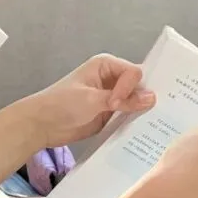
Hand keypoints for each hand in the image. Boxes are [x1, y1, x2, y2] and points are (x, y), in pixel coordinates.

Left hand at [20, 54, 155, 148]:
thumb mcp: (92, 100)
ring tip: (154, 124)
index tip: (115, 104)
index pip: (133, 72)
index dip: (130, 88)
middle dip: (144, 98)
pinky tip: (143, 132)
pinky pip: (129, 116)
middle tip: (155, 113)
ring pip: (136, 102)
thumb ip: (122, 100)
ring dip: (142, 111)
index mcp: (106, 65)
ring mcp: (112, 97)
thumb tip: (152, 98)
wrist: (42, 125)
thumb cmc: (62, 104)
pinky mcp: (110, 114)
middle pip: (139, 85)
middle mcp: (112, 79)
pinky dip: (135, 122)